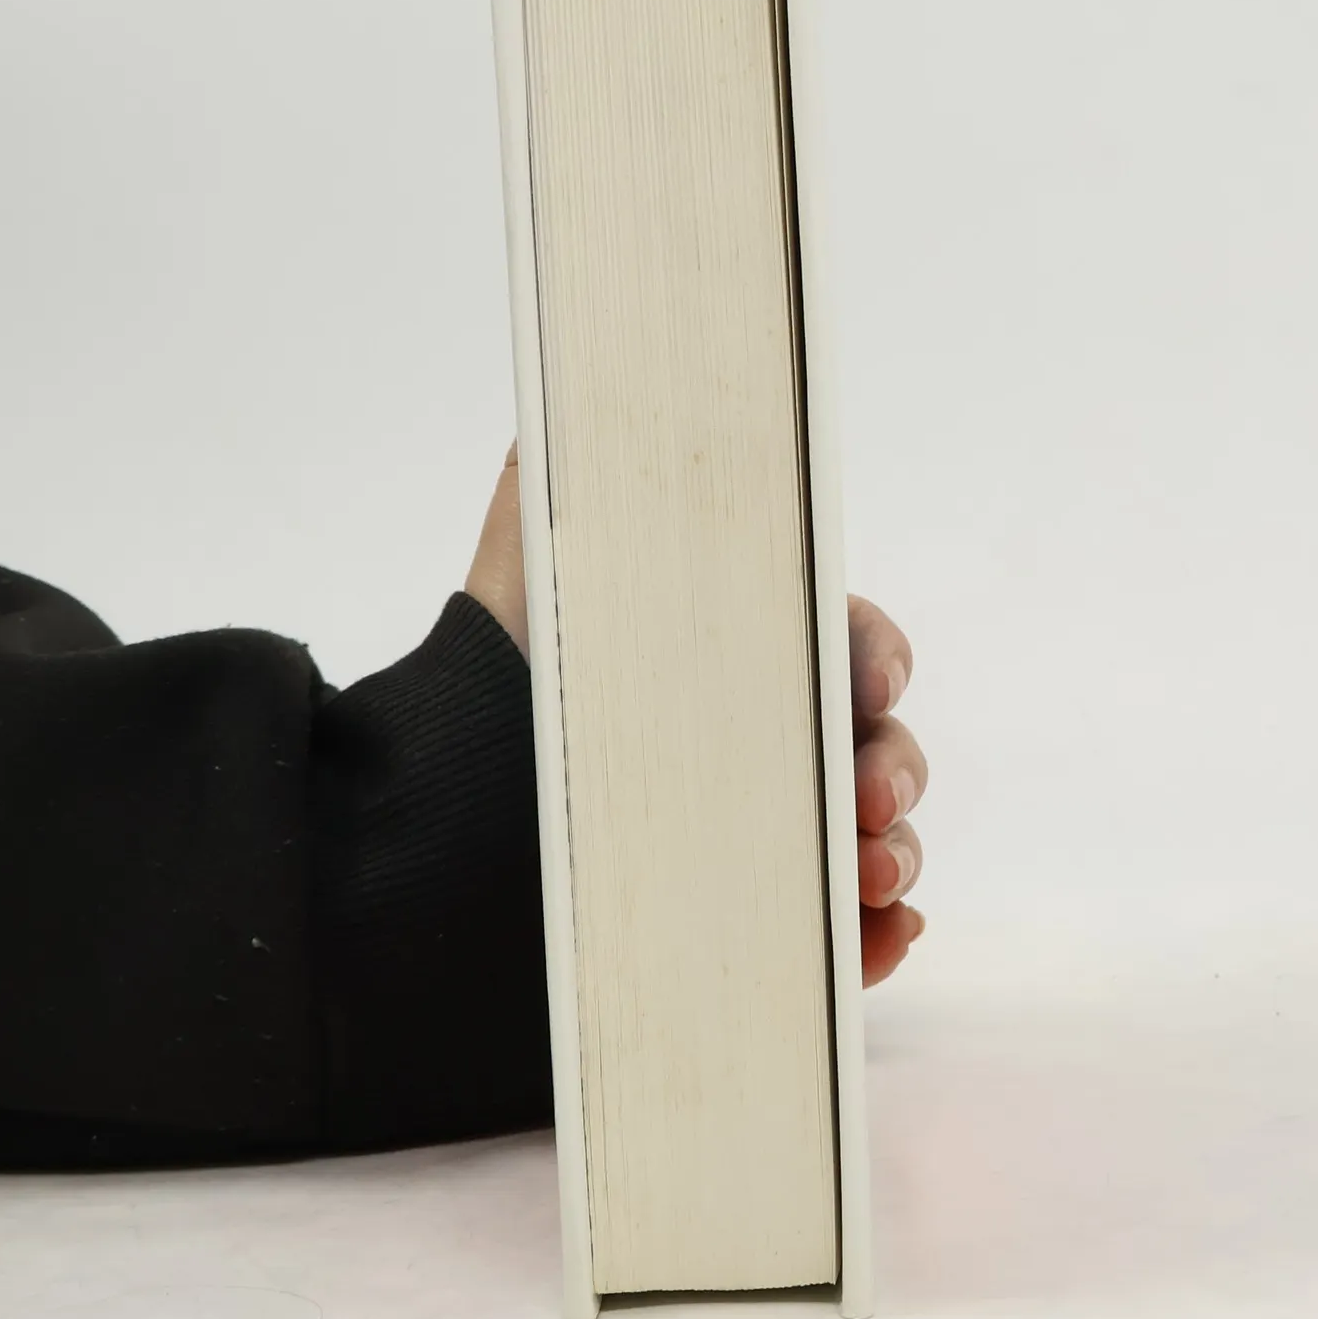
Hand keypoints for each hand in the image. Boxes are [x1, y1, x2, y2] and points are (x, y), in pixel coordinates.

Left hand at [467, 443, 927, 986]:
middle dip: (896, 766)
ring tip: (870, 882)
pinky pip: (832, 941)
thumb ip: (584, 461)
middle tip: (873, 800)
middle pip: (872, 746)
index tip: (871, 680)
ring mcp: (747, 836)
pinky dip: (871, 943)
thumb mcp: (535, 547)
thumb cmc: (490, 678)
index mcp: (726, 652)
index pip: (840, 646)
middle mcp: (746, 741)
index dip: (875, 658)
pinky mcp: (736, 927)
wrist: (421, 833)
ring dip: (896, 856)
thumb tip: (619, 374)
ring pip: (869, 841)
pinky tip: (876, 942)